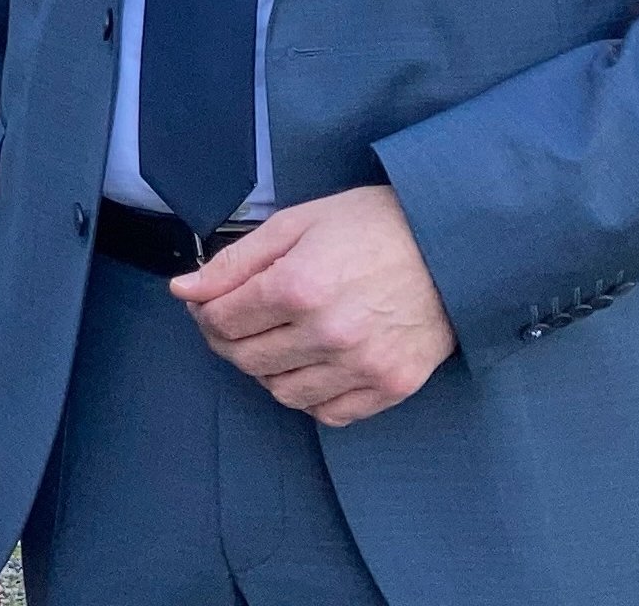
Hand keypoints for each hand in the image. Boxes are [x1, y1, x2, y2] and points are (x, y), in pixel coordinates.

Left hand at [171, 184, 456, 424]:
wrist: (454, 244)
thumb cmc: (372, 225)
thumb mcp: (295, 225)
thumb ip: (234, 262)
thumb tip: (184, 290)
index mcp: (298, 286)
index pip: (221, 321)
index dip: (205, 312)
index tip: (211, 303)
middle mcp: (328, 333)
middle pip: (246, 359)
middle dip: (228, 341)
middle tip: (238, 323)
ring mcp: (362, 365)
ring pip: (282, 392)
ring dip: (267, 370)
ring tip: (278, 342)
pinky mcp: (391, 385)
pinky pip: (329, 413)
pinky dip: (311, 397)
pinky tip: (313, 366)